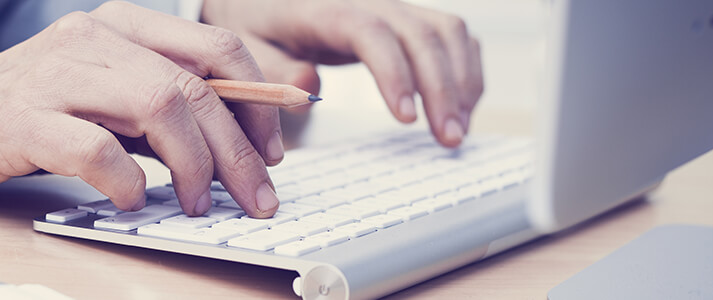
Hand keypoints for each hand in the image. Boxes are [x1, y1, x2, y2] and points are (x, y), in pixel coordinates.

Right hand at [0, 2, 283, 217]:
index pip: (216, 48)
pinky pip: (94, 147)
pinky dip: (126, 180)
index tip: (273, 152)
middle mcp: (92, 39)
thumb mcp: (101, 97)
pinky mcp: (21, 118)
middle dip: (239, 149)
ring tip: (197, 203)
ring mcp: (55, 75)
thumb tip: (237, 142)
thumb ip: (157, 107)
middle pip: (194, 85)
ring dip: (194, 164)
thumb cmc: (25, 113)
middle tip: (257, 197)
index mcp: (119, 27)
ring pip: (157, 105)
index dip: (259, 101)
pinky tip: (129, 200)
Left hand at [203, 0, 483, 146]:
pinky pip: (451, 35)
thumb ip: (274, 70)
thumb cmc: (256, 24)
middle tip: (448, 138)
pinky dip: (465, 69)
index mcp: (327, 9)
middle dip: (443, 88)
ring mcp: (394, 7)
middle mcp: (370, 1)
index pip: (372, 33)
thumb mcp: (247, 48)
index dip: (394, 73)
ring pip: (447, 31)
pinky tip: (462, 108)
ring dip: (461, 81)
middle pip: (422, 34)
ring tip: (455, 131)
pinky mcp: (407, 19)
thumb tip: (309, 92)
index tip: (405, 118)